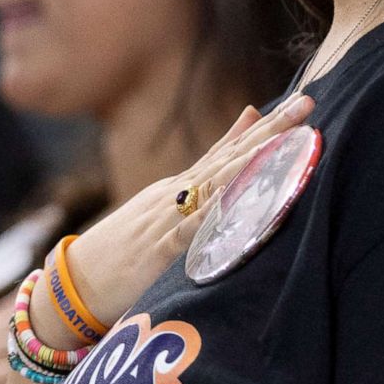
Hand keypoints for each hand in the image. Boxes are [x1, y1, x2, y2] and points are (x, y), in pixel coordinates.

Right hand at [27, 95, 313, 350]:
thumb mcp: (165, 203)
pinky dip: (211, 218)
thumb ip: (204, 171)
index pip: (231, 150)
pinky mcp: (158, 253)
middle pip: (231, 159)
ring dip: (252, 165)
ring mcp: (167, 220)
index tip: (304, 101)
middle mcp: (177, 195)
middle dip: (271, 133)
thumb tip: (242, 127)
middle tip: (308, 104)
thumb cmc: (127, 246)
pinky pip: (189, 234)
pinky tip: (234, 203)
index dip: (268, 126)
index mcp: (182, 187)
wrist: (76, 282)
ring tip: (285, 145)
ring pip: (215, 188)